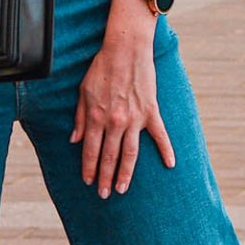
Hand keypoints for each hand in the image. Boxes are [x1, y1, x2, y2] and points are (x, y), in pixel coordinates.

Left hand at [71, 29, 174, 198]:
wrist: (126, 49)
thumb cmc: (102, 67)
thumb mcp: (83, 91)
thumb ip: (79, 117)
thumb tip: (74, 140)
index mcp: (96, 117)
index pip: (90, 150)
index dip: (88, 168)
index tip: (88, 182)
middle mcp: (115, 122)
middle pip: (109, 157)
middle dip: (105, 178)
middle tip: (104, 195)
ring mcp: (134, 118)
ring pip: (130, 154)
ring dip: (126, 174)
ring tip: (123, 189)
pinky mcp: (151, 112)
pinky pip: (160, 135)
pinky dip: (166, 150)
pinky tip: (170, 165)